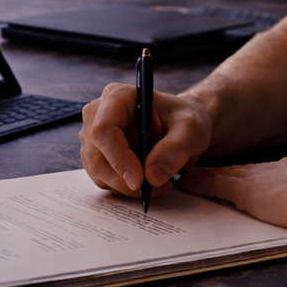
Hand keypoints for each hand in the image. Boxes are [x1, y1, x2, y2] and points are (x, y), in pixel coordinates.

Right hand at [79, 83, 212, 197]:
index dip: (118, 157)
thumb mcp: (191, 128)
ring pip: (98, 171)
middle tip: (154, 189)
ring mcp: (95, 136)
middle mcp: (99, 113)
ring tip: (159, 185)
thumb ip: (176, 148)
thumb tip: (152, 175)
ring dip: (126, 187)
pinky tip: (148, 182)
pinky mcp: (98, 155)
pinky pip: (103, 179)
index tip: (139, 180)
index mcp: (118, 96)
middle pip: (97, 155)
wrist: (183, 127)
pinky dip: (124, 188)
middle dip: (124, 180)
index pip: (104, 129)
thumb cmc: (185, 120)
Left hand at [178, 156, 286, 233]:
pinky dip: (200, 184)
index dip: (259, 175)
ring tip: (194, 174)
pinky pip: (215, 184)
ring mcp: (259, 178)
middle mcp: (277, 170)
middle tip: (214, 172)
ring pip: (227, 174)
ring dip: (210, 175)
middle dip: (231, 172)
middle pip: (246, 170)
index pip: (273, 173)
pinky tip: (188, 184)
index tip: (251, 176)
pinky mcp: (244, 189)